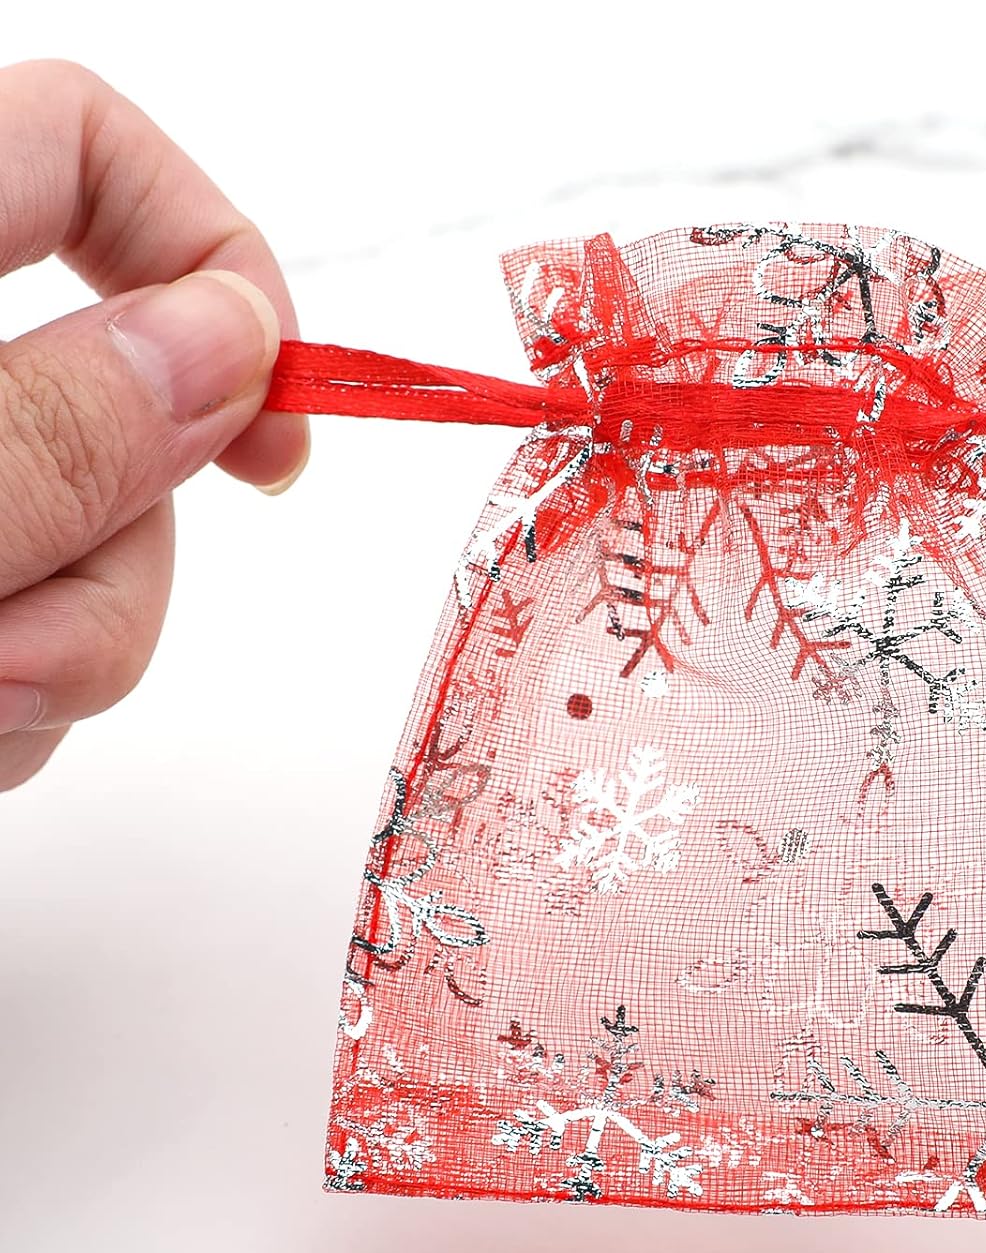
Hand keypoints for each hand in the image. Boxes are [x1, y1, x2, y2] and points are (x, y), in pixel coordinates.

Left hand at [0, 60, 305, 790]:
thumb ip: (42, 433)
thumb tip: (225, 339)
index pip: (74, 143)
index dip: (210, 254)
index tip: (277, 421)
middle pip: (113, 396)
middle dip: (124, 550)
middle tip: (24, 655)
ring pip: (95, 531)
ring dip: (71, 648)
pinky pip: (37, 617)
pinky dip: (19, 692)